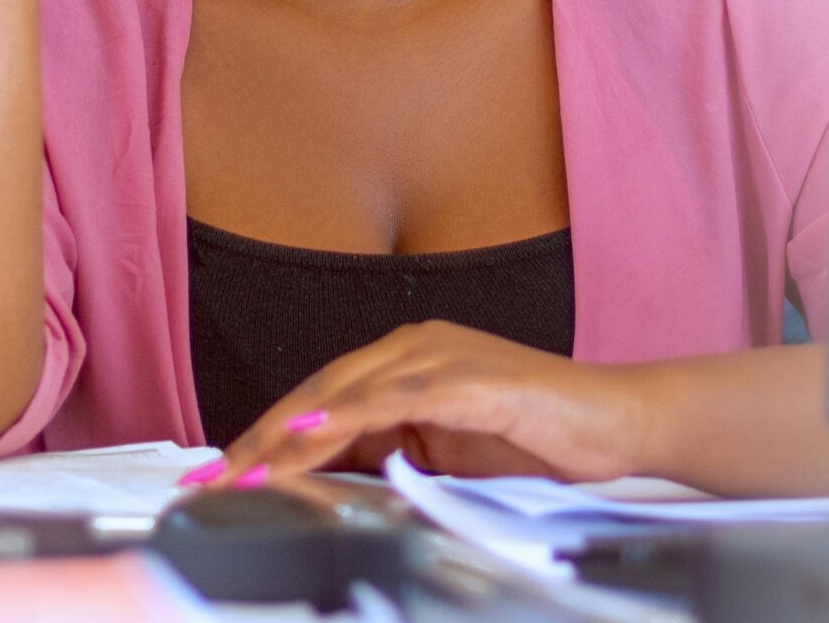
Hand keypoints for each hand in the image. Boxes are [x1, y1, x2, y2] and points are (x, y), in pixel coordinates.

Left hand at [191, 322, 649, 487]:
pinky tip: (316, 434)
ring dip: (291, 435)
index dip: (267, 434)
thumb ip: (389, 453)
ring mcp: (443, 356)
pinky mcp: (472, 378)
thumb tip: (325, 481)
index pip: (320, 397)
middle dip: (261, 438)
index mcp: (408, 360)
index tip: (222, 472)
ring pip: (347, 391)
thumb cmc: (538, 438)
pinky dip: (350, 414)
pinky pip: (398, 396)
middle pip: (319, 390)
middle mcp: (417, 346)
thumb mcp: (444, 451)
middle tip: (214, 477)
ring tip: (248, 470)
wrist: (615, 424)